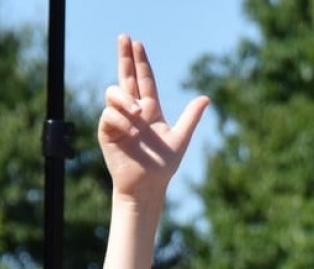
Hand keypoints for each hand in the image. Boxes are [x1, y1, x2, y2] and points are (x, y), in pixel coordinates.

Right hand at [97, 34, 209, 202]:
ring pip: (114, 93)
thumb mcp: (180, 139)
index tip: (137, 43)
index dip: (140, 62)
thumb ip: (190, 117)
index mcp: (150, 110)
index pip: (144, 80)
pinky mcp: (107, 132)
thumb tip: (206, 98)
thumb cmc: (163, 166)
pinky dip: (121, 120)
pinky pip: (109, 115)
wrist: (147, 186)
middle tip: (123, 37)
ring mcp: (118, 120)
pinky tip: (131, 131)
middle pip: (126, 77)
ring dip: (126, 99)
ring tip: (139, 113)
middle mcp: (132, 111)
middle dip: (124, 57)